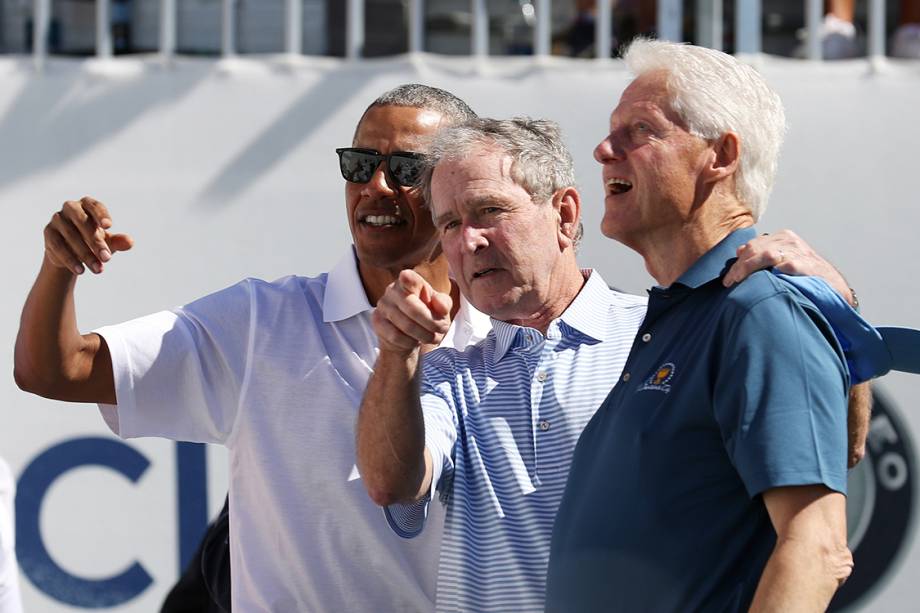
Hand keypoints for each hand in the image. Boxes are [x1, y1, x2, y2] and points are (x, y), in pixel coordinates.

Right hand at [44, 196, 132, 274]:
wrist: (71, 253)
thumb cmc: (94, 241)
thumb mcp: (108, 242)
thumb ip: (118, 241)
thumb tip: (129, 242)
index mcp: (88, 204)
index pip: (95, 206)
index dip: (101, 215)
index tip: (110, 227)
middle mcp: (71, 207)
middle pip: (82, 221)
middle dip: (95, 241)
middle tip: (107, 259)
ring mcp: (57, 219)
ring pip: (70, 235)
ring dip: (85, 254)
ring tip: (98, 270)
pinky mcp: (48, 232)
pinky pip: (58, 245)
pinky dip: (70, 259)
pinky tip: (81, 271)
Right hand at [372, 269, 452, 356]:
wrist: (406, 335)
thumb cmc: (426, 315)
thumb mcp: (440, 308)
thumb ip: (443, 303)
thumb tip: (441, 305)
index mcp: (409, 281)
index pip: (408, 278)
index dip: (412, 282)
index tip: (424, 291)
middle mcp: (392, 290)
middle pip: (413, 308)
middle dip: (432, 323)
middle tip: (442, 329)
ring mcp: (382, 305)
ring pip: (406, 325)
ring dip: (424, 335)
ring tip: (432, 337)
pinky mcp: (377, 321)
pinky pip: (396, 336)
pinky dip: (411, 342)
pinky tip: (415, 340)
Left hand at [723, 229, 852, 304]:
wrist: (832, 285)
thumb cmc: (805, 273)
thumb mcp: (784, 258)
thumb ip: (763, 254)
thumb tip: (739, 251)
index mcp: (783, 237)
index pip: (753, 245)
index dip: (738, 260)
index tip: (729, 277)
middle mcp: (789, 241)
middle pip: (756, 249)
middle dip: (739, 266)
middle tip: (729, 282)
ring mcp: (798, 252)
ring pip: (766, 255)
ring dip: (748, 268)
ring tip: (738, 281)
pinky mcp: (806, 264)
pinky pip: (786, 265)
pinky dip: (773, 271)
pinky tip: (761, 280)